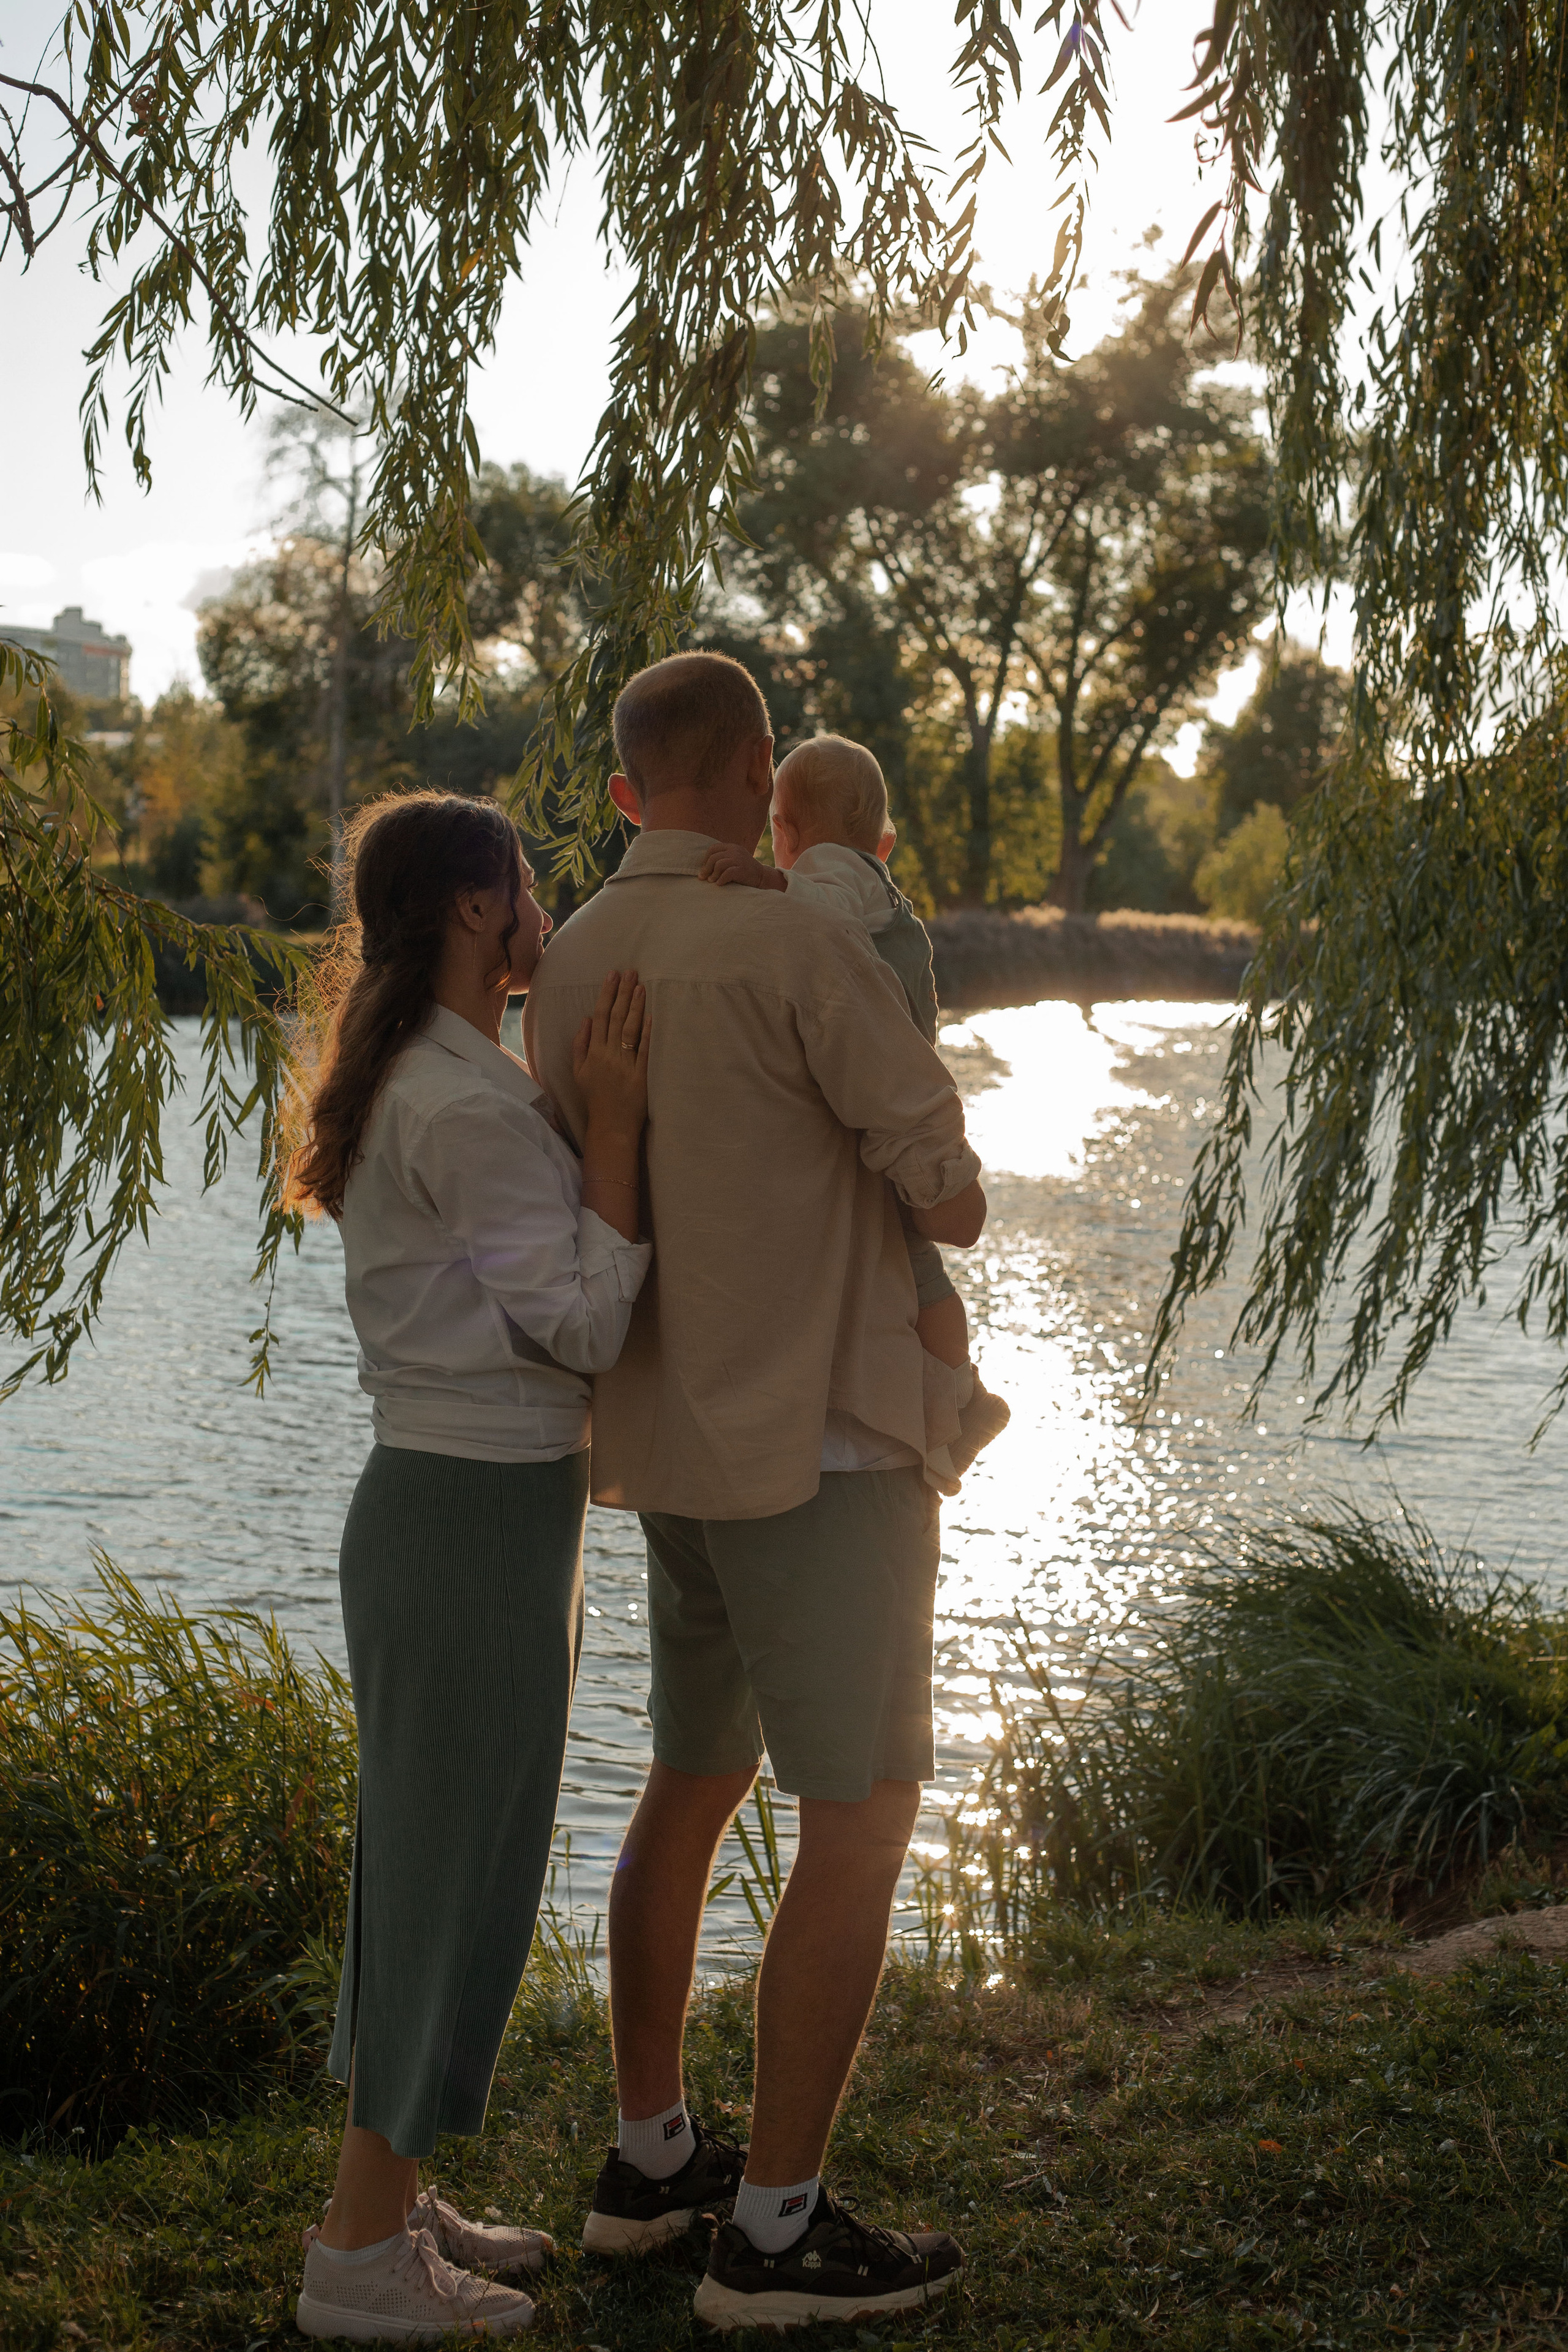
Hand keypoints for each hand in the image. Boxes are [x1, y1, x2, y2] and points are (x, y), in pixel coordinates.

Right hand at [572, 969, 649, 1135]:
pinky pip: (644, 1049)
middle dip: (622, 993)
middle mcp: (607, 1055)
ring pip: (629, 1029)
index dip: (607, 994)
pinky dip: (647, 1032)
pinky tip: (651, 1014)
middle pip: (615, 1018)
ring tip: (640, 985)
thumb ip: (579, 1044)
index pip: (600, 1016)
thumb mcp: (578, 1072)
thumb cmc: (595, 1098)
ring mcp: (624, 1064)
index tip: (613, 975)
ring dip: (635, 1006)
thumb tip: (585, 1019)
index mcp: (592, 1052)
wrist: (610, 1125)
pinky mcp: (640, 1075)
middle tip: (630, 972)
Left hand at [699, 842, 784, 889]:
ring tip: (711, 881)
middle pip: (713, 857)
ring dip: (713, 874)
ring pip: (719, 864)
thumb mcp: (734, 860)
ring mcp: (739, 859)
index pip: (713, 848)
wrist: (762, 877)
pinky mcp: (742, 870)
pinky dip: (721, 879)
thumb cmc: (744, 871)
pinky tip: (719, 884)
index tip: (704, 869)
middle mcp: (735, 851)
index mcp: (732, 847)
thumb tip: (703, 867)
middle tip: (703, 878)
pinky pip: (727, 873)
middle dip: (706, 868)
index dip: (705, 859)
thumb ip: (723, 859)